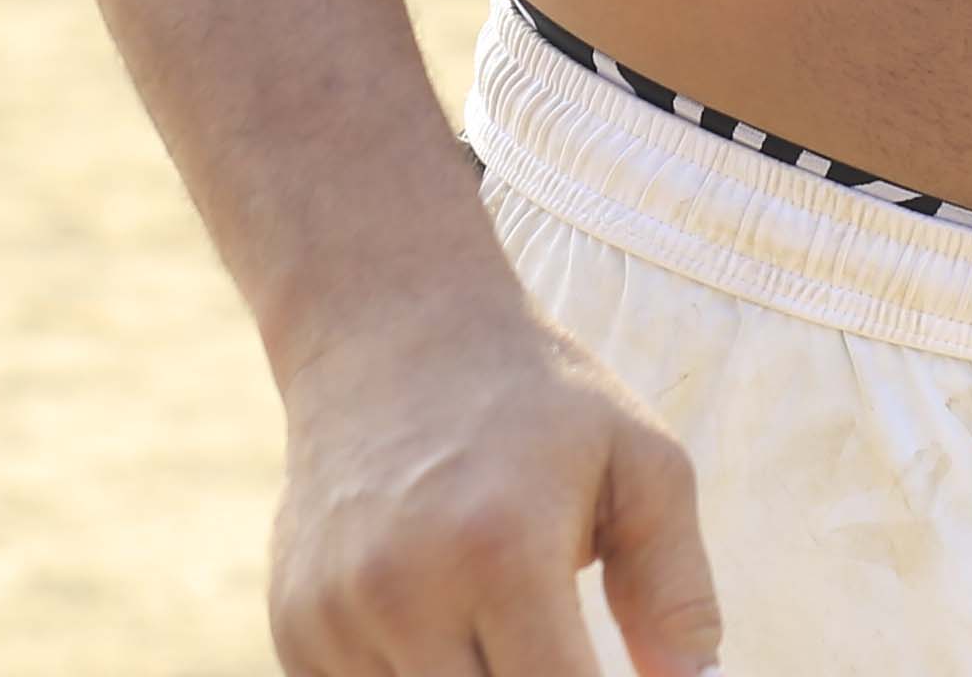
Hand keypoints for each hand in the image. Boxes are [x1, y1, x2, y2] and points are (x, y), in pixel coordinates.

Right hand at [270, 294, 721, 676]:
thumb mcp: (639, 460)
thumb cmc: (535, 397)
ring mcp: (334, 614)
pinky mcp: (295, 626)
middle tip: (558, 645)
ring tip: (499, 623)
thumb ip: (676, 587)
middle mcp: (404, 590)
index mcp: (501, 549)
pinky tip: (444, 631)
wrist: (388, 326)